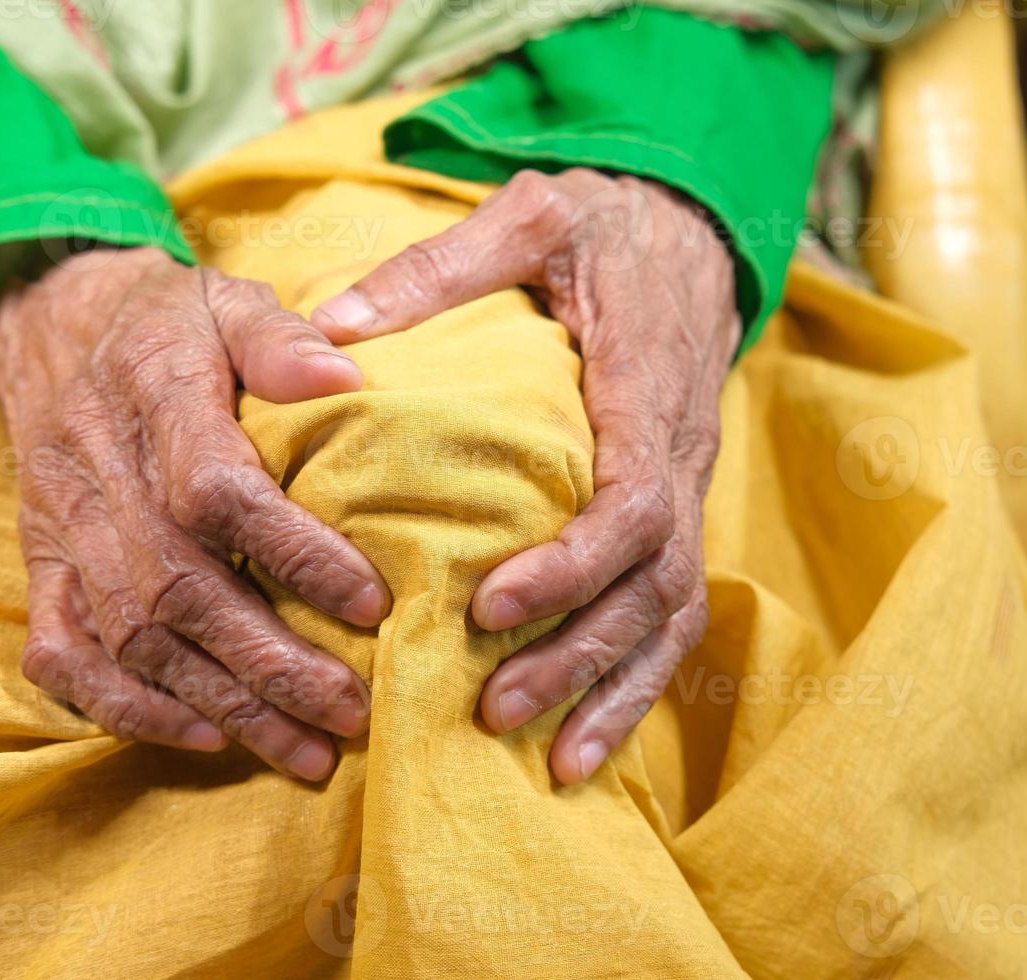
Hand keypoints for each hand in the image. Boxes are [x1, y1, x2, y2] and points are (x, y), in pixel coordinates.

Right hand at [0, 248, 392, 779]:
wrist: (55, 322)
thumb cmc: (173, 322)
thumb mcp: (231, 298)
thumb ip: (284, 337)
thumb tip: (345, 375)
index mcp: (155, 401)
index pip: (218, 494)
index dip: (295, 556)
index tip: (372, 604)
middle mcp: (99, 475)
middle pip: (180, 590)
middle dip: (272, 664)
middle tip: (353, 711)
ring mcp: (63, 530)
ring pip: (135, 638)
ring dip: (224, 704)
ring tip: (308, 751)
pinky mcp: (43, 567)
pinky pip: (64, 655)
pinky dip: (128, 707)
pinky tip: (204, 737)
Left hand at [313, 169, 738, 783]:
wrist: (693, 231)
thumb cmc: (608, 225)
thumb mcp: (533, 215)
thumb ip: (444, 265)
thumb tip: (334, 326)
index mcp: (647, 393)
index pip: (632, 505)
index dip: (570, 566)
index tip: (489, 604)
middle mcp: (680, 458)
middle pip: (653, 584)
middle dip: (578, 653)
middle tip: (493, 705)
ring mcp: (688, 492)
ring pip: (673, 614)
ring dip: (615, 690)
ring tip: (551, 759)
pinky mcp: (676, 512)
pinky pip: (674, 612)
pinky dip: (637, 682)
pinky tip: (588, 739)